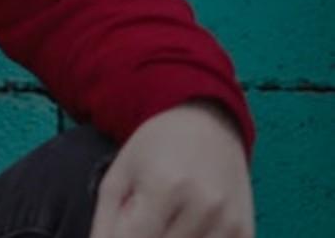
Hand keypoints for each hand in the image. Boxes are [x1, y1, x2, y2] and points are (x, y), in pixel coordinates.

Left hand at [91, 101, 253, 237]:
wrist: (209, 126)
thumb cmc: (155, 150)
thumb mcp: (118, 176)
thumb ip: (105, 222)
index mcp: (164, 188)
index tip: (118, 236)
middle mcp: (203, 207)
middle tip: (141, 224)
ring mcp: (230, 223)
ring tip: (162, 223)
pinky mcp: (246, 232)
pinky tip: (184, 228)